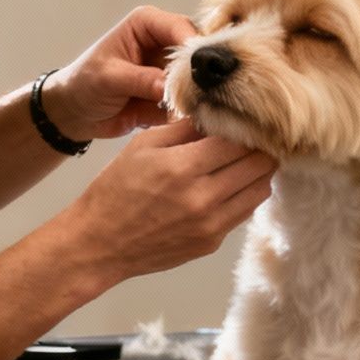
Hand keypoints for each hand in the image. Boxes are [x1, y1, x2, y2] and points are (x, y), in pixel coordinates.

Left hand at [44, 6, 196, 141]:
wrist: (75, 114)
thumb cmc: (84, 84)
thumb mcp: (108, 78)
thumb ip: (140, 80)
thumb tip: (171, 87)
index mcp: (147, 24)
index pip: (181, 28)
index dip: (194, 47)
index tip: (202, 71)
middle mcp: (164, 42)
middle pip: (199, 52)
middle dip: (201, 73)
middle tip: (204, 94)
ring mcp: (171, 69)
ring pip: (200, 78)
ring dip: (200, 94)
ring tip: (197, 109)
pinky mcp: (173, 93)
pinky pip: (193, 100)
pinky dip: (194, 109)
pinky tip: (193, 118)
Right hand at [62, 119, 275, 278]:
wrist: (99, 243)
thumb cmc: (115, 189)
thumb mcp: (143, 145)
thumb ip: (185, 128)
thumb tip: (218, 116)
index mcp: (184, 168)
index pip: (240, 141)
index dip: (248, 128)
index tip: (247, 120)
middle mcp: (203, 198)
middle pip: (260, 166)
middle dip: (260, 148)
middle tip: (252, 139)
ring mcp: (211, 225)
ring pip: (260, 191)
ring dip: (257, 173)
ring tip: (242, 162)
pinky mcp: (211, 243)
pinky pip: (244, 213)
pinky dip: (243, 196)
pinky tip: (227, 186)